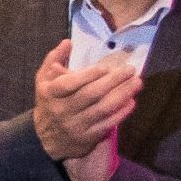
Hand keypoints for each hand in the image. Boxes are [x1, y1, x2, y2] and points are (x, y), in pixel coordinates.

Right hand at [31, 40, 143, 165]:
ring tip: (137, 83)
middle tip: (130, 70)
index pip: (69, 84)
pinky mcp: (87, 137)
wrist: (45, 138)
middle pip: (90, 94)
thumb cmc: (49, 103)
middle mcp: (62, 110)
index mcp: (50, 94)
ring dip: (122, 95)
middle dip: (113, 81)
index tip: (105, 67)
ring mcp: (75, 125)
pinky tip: (131, 101)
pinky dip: (121, 112)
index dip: (88, 75)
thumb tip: (68, 42)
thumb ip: (54, 60)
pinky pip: (107, 123)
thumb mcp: (43, 81)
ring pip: (102, 108)